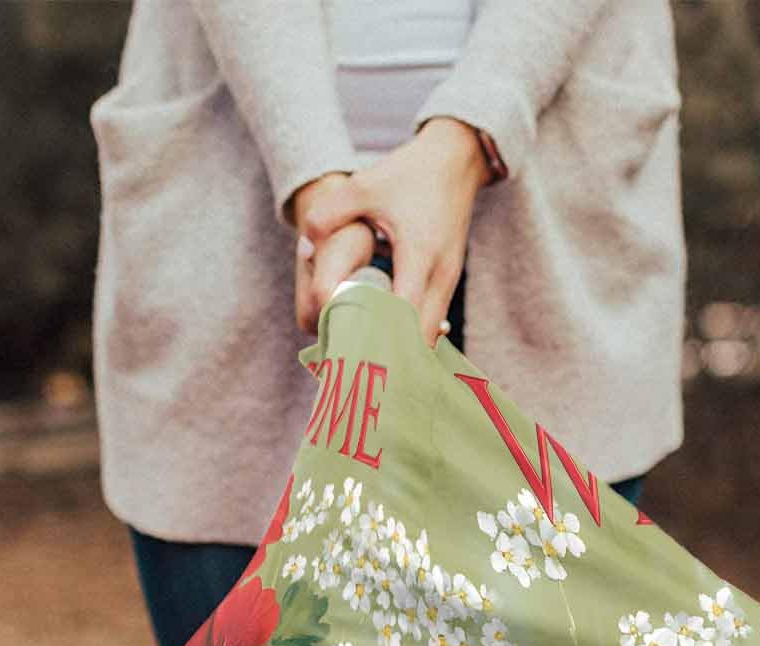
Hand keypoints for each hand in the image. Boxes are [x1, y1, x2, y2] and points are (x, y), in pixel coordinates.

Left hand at [296, 118, 491, 347]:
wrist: (455, 159)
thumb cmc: (409, 173)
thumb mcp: (365, 186)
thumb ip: (328, 214)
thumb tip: (304, 248)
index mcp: (419, 254)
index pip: (403, 316)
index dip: (380, 340)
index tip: (354, 358)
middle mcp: (440, 275)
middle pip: (420, 338)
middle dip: (391, 357)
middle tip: (357, 372)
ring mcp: (449, 281)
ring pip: (429, 335)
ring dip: (402, 349)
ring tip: (368, 362)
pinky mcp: (448, 282)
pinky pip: (431, 322)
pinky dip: (410, 336)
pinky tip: (385, 342)